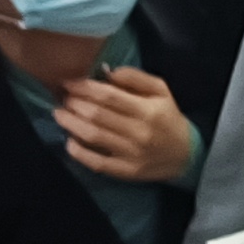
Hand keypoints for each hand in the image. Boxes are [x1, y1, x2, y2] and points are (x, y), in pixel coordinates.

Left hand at [58, 67, 195, 182]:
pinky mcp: (126, 171)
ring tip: (59, 114)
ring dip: (71, 123)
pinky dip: (79, 152)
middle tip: (63, 97)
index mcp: (147, 110)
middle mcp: (139, 132)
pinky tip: (69, 141)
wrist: (185, 154)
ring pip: (93, 136)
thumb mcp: (160, 90)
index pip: (109, 96)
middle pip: (97, 115)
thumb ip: (134, 78)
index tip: (69, 83)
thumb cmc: (167, 117)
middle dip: (74, 104)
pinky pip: (97, 162)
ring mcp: (131, 154)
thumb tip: (106, 72)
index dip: (84, 88)